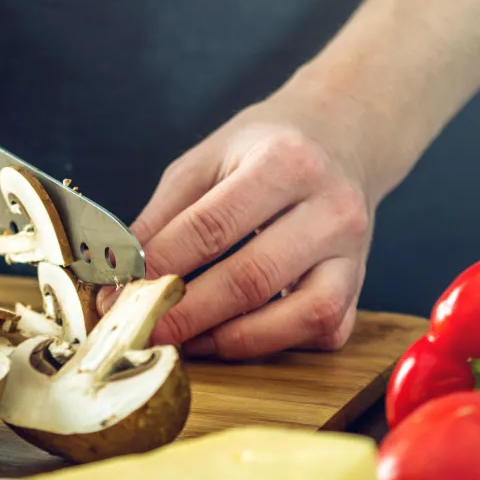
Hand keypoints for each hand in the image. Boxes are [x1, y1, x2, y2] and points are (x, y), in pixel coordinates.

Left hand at [99, 86, 383, 359]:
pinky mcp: (360, 286)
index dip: (160, 266)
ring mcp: (353, 252)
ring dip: (231, 340)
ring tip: (183, 341)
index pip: (211, 227)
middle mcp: (330, 208)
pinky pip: (322, 331)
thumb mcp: (205, 160)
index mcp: (285, 162)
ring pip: (298, 316)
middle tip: (142, 330)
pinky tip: (230, 336)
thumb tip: (119, 274)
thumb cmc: (264, 148)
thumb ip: (163, 216)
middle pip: (252, 278)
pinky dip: (274, 343)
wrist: (342, 136)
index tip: (119, 292)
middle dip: (187, 314)